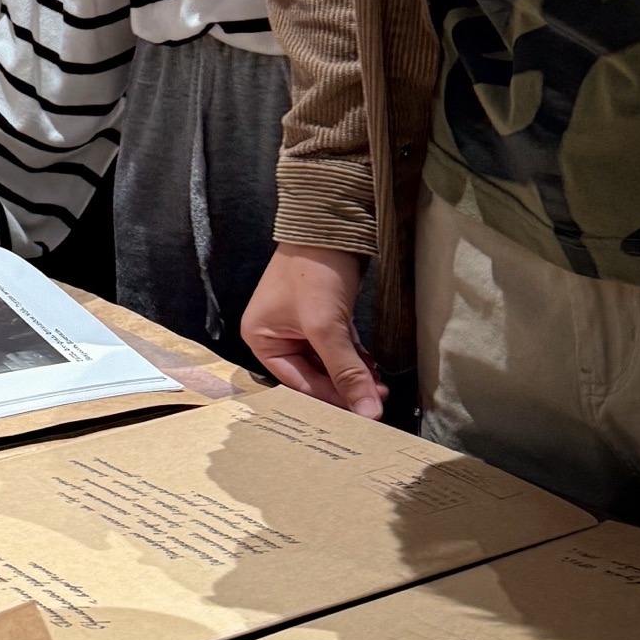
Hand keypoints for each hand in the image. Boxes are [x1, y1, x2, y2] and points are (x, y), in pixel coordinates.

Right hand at [241, 244, 387, 416]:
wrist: (329, 225)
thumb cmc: (314, 272)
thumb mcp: (327, 326)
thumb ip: (346, 371)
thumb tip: (368, 412)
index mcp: (260, 338)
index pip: (296, 383)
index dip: (330, 400)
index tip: (361, 414)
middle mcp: (276, 334)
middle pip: (313, 375)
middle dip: (344, 387)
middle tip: (375, 400)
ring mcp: (299, 324)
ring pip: (328, 362)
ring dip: (353, 374)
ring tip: (378, 385)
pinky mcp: (322, 315)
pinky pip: (337, 346)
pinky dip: (354, 358)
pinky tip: (373, 367)